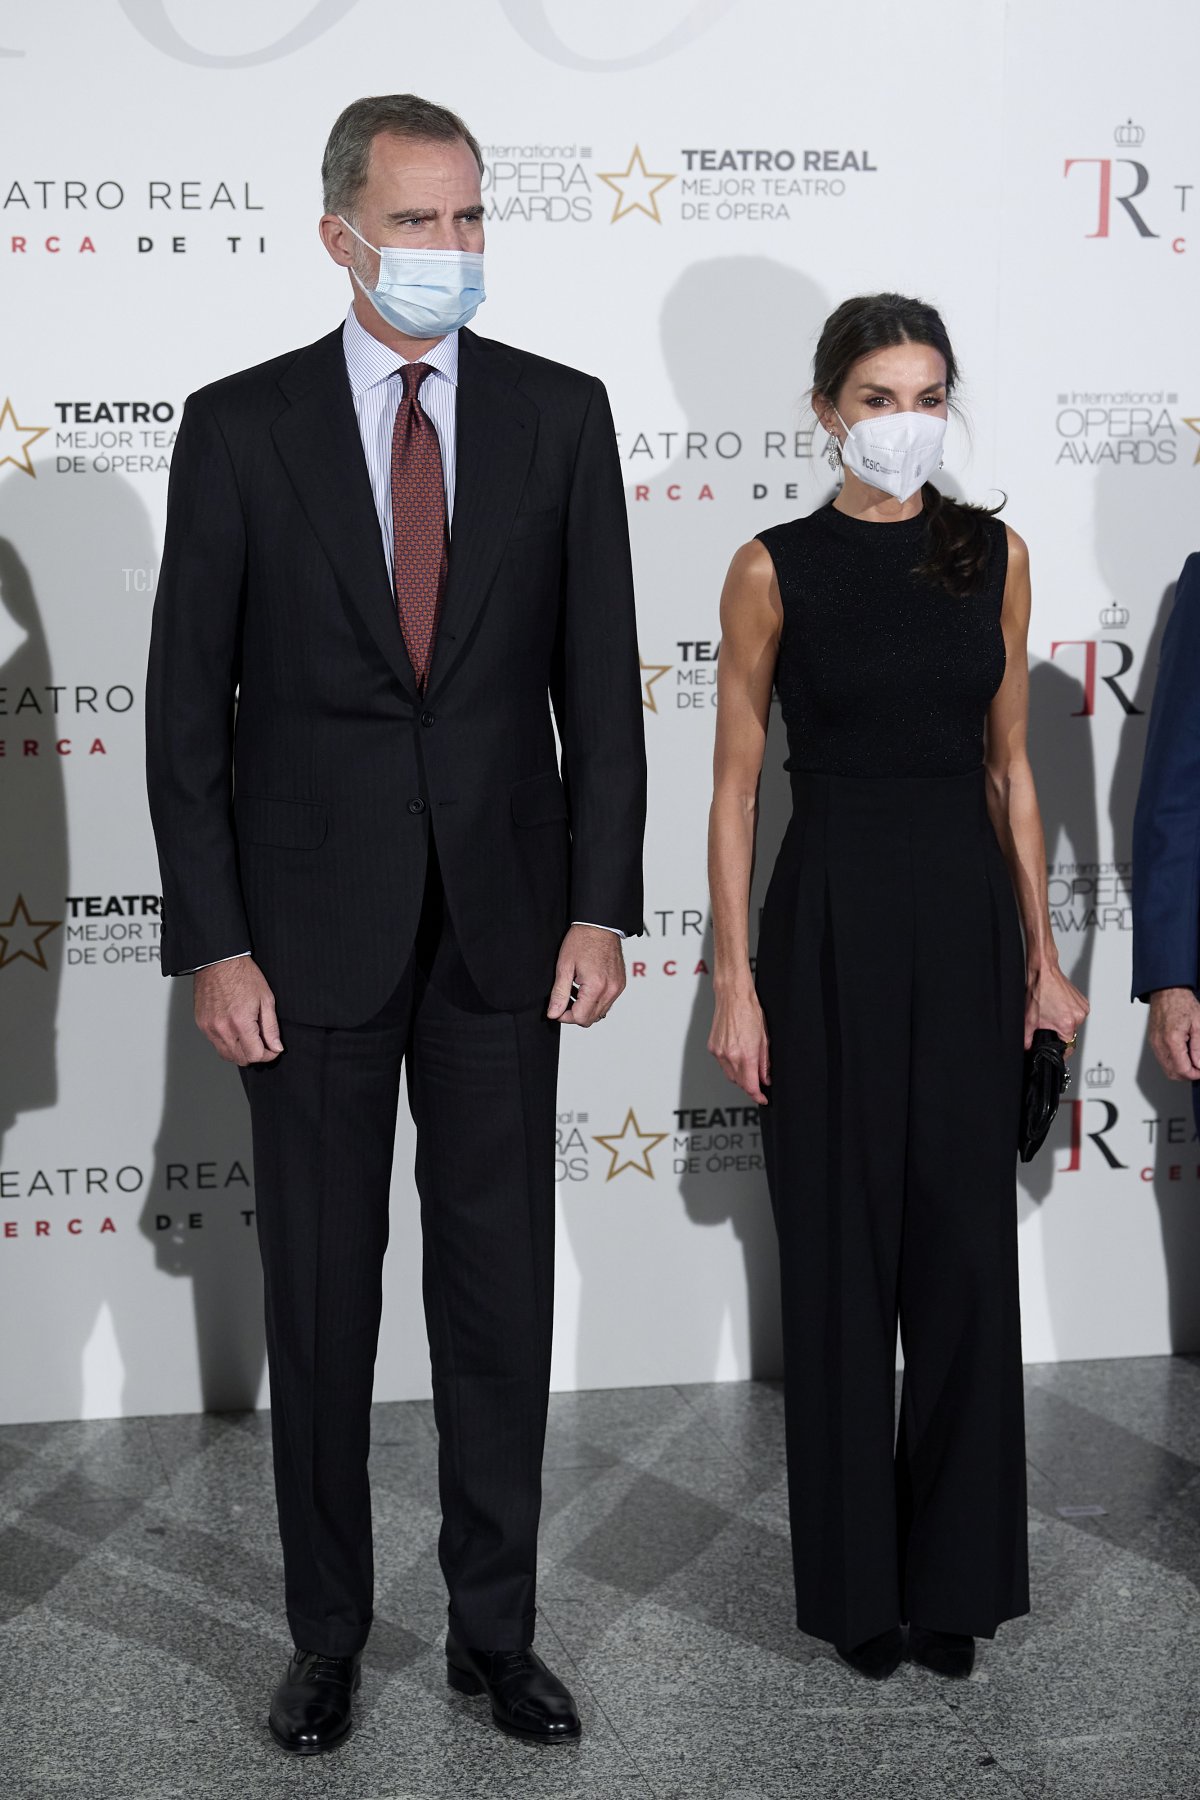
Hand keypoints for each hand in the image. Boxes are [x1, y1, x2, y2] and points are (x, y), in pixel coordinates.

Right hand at [194, 957, 283, 1064]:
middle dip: (254, 1055)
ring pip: (226, 1054)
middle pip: (240, 1059)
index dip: (267, 1055)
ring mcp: (209, 1028)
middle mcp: (222, 1029)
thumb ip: (271, 1028)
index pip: (254, 1056)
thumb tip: (276, 1047)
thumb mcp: (266, 999)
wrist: (218, 961)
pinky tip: (234, 1030)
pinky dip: (227, 1043)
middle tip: (262, 1043)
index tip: (272, 1049)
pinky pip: (215, 1043)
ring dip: (240, 1051)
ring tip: (249, 1037)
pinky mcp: (201, 1024)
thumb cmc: (242, 975)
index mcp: (240, 1022)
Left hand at [547, 925, 625, 1026]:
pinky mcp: (620, 984)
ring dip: (585, 1008)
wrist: (600, 925)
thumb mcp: (564, 967)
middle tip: (564, 999)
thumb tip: (554, 1013)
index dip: (565, 1017)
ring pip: (600, 1013)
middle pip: (591, 1019)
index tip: (557, 1008)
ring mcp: (618, 988)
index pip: (580, 1018)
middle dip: (575, 1014)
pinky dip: (595, 1000)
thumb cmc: (582, 940)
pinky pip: (607, 1002)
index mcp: (596, 986)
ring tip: (574, 990)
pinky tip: (585, 987)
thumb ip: (559, 993)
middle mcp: (611, 990)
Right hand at [708, 982, 769, 1103]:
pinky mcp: (712, 1047)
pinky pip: (722, 1064)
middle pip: (740, 1083)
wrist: (733, 996)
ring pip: (730, 1075)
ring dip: (740, 1076)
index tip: (762, 1098)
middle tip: (759, 1080)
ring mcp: (719, 1052)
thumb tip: (765, 1078)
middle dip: (750, 1084)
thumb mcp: (764, 1039)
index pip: (750, 1086)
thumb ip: (764, 1062)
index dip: (757, 1096)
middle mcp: (730, 1055)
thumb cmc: (749, 1011)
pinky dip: (730, 1065)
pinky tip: (737, 1056)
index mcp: (745, 1054)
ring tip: (748, 1065)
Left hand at [1025, 960, 1088, 1055]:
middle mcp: (1078, 1016)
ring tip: (1053, 1012)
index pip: (1068, 1047)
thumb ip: (1027, 1039)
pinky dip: (1068, 1014)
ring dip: (1064, 1022)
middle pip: (1070, 1035)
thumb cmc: (1038, 991)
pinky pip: (1077, 1015)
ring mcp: (1082, 1008)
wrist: (1044, 972)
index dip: (1059, 1049)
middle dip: (1059, 1033)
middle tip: (1049, 1023)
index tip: (1054, 1048)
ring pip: (1074, 1025)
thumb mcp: (1028, 1020)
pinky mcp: (1083, 1002)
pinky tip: (1058, 1007)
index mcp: (1067, 1023)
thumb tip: (1028, 1049)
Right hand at [1148, 987, 1199, 1081]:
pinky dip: (1173, 1062)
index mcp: (1172, 1040)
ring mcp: (1154, 1043)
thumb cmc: (1182, 1003)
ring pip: (1166, 1068)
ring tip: (1192, 1059)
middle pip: (1172, 1073)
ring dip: (1180, 1069)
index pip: (1182, 1070)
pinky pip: (1162, 1059)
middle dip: (1187, 1074)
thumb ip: (1199, 1048)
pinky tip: (1183, 1054)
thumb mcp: (1199, 1025)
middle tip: (1198, 1067)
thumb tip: (1199, 1064)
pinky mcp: (1153, 1041)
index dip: (1195, 1074)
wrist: (1167, 991)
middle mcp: (1160, 1043)